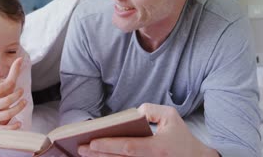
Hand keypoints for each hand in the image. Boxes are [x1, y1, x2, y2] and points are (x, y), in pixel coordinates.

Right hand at [0, 58, 25, 139]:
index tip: (15, 82)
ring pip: (8, 114)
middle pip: (6, 100)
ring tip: (24, 102)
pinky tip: (19, 123)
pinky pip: (4, 129)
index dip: (9, 84)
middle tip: (22, 90)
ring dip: (19, 107)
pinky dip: (14, 127)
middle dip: (17, 95)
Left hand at [78, 103, 218, 156]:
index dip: (110, 145)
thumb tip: (132, 113)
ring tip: (84, 153)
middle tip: (80, 148)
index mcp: (157, 148)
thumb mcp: (170, 116)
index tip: (93, 141)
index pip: (129, 147)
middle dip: (98, 154)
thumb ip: (150, 110)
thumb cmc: (181, 137)